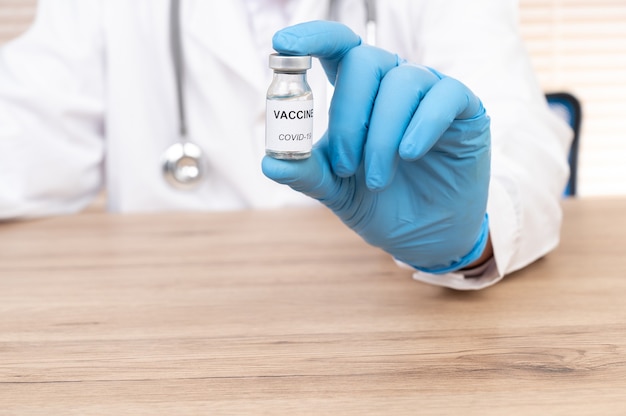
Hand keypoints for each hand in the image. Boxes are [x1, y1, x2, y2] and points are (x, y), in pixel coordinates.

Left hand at [262, 21, 490, 272]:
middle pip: (365, 61)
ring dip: (381, 134)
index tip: (283, 44)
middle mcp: (392, 85)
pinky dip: (421, 125)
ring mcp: (429, 93)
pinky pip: (443, 96)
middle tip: (344, 165)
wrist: (426, 236)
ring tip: (377, 179)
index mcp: (358, 95)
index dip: (312, 37)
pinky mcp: (464, 109)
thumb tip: (270, 163)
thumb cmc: (380, 205)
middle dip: (348, 116)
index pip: (337, 48)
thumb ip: (308, 173)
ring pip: (402, 82)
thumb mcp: (337, 192)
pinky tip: (409, 154)